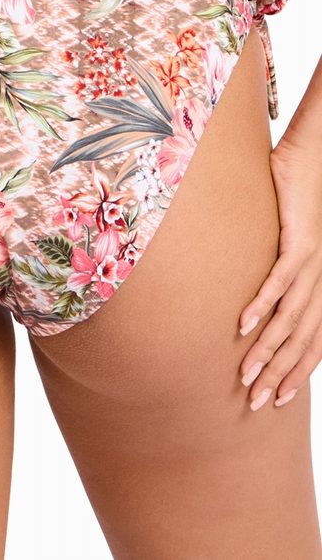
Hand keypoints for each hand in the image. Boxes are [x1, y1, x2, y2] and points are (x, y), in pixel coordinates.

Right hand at [237, 135, 321, 410]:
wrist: (313, 157)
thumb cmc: (297, 197)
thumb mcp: (287, 241)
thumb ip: (276, 267)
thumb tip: (253, 289)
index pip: (315, 340)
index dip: (299, 372)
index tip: (279, 399)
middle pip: (304, 340)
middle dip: (281, 374)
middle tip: (256, 402)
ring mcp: (314, 262)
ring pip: (292, 318)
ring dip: (269, 351)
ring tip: (247, 374)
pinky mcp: (299, 241)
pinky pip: (280, 281)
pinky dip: (262, 306)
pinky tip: (245, 326)